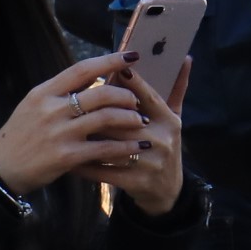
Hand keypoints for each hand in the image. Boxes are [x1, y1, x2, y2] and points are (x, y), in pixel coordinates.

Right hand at [0, 52, 148, 194]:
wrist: (1, 169)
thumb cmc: (20, 135)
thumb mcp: (33, 105)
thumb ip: (60, 92)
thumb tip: (94, 77)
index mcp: (44, 92)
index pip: (82, 69)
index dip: (110, 60)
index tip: (132, 56)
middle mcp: (51, 109)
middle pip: (100, 93)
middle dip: (126, 95)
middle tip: (137, 101)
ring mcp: (59, 133)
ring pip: (106, 118)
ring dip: (130, 119)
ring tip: (141, 121)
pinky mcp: (66, 156)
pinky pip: (104, 148)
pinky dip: (124, 146)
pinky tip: (137, 146)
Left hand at [74, 57, 189, 215]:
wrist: (167, 191)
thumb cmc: (164, 145)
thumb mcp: (174, 118)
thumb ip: (177, 89)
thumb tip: (185, 57)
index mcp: (168, 120)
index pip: (148, 96)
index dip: (132, 81)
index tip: (113, 68)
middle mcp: (161, 139)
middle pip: (122, 119)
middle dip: (97, 111)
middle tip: (74, 101)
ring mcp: (149, 162)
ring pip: (110, 144)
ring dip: (85, 137)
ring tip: (64, 128)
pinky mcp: (136, 182)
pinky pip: (103, 170)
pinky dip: (84, 165)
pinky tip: (68, 159)